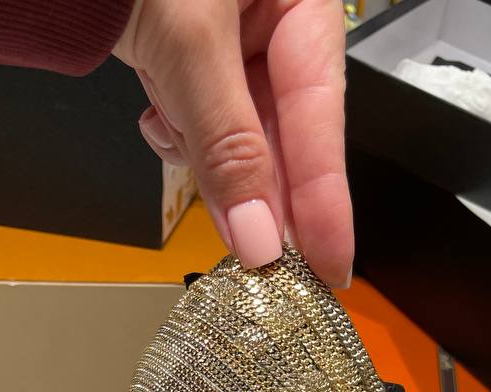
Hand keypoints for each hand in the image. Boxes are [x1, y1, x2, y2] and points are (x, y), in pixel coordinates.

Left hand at [115, 0, 352, 287]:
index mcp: (301, 0)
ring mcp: (233, 42)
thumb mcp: (191, 45)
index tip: (330, 266)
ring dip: (209, 161)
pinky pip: (201, 122)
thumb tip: (258, 237)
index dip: (326, 202)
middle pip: (284, 136)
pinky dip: (180, 134)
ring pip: (239, 137)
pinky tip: (161, 117)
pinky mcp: (193, 57)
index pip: (323, 118)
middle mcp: (274, 22)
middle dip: (262, 195)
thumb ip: (228, 145)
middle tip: (266, 265)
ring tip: (181, 142)